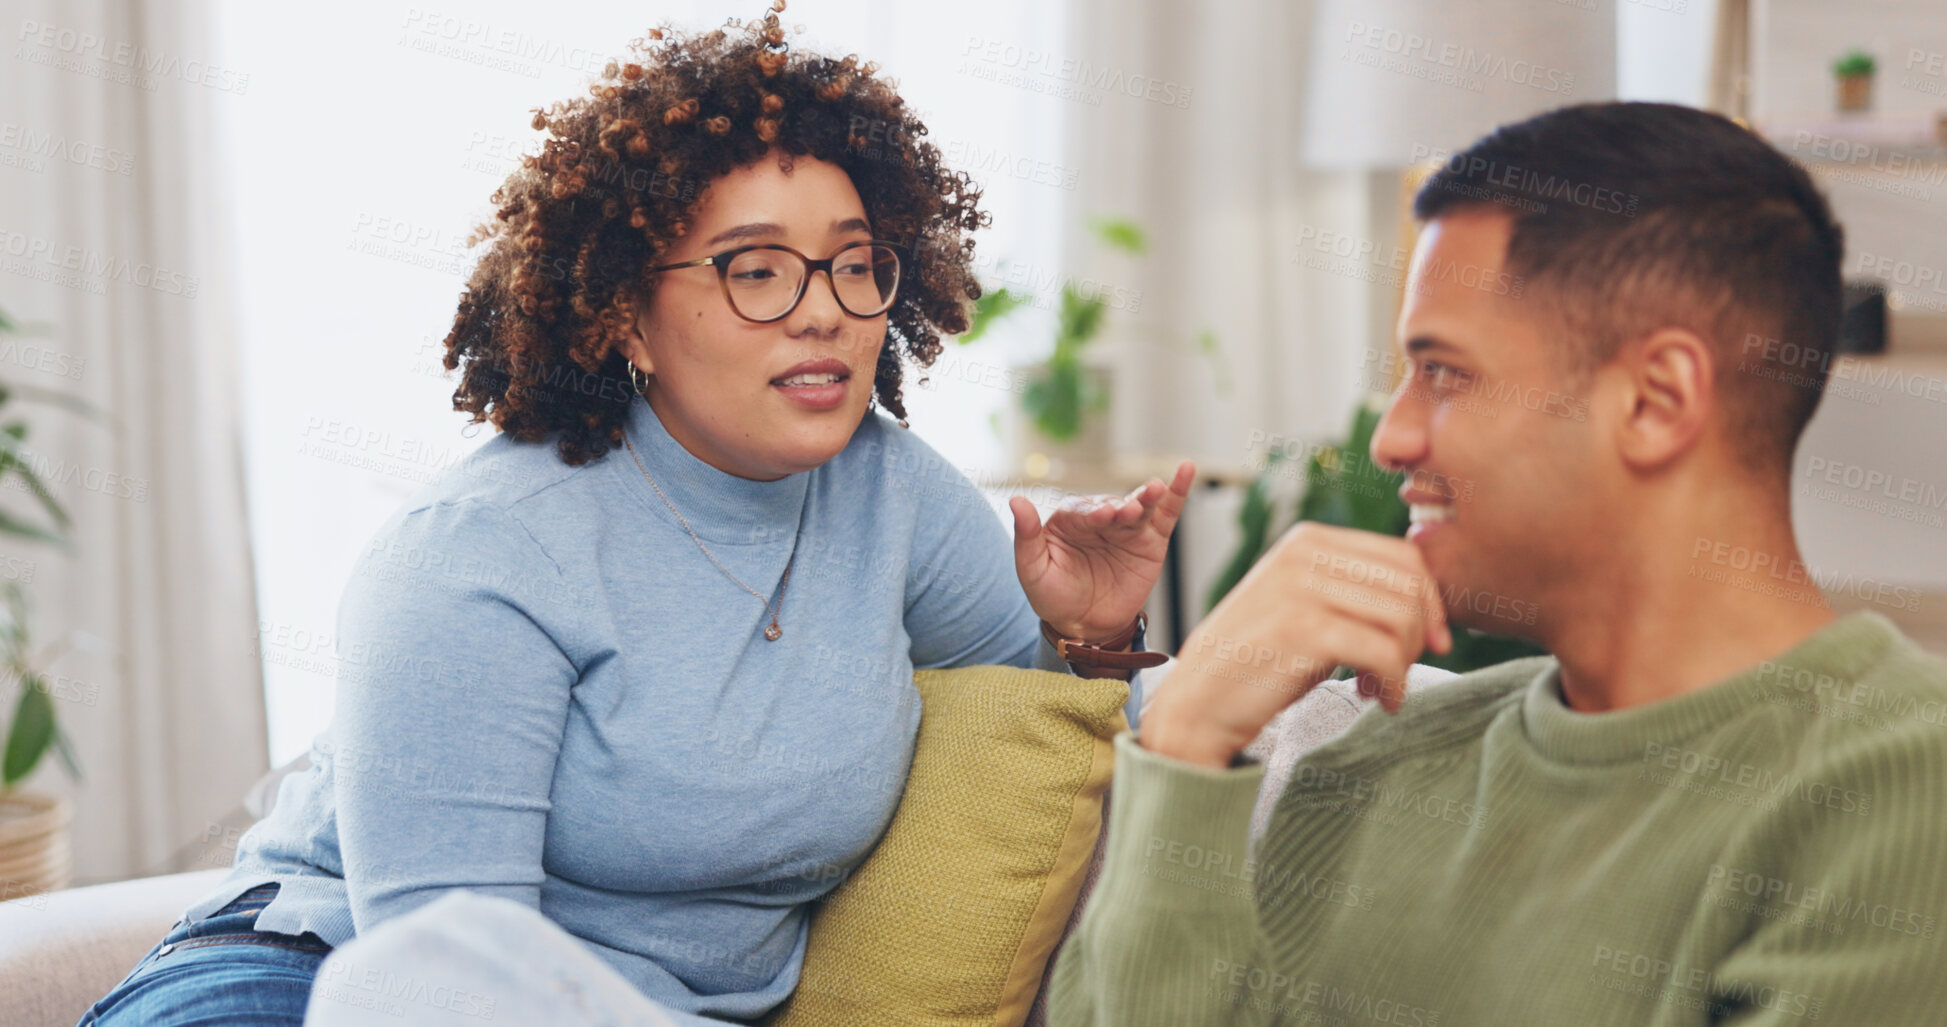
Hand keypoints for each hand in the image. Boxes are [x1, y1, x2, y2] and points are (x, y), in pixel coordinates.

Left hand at [1010, 459, 1195, 641]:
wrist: (1084, 626)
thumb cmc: (1053, 596)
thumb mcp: (1032, 570)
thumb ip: (1025, 536)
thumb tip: (1015, 500)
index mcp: (1069, 521)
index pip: (1080, 510)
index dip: (1090, 512)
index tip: (1099, 518)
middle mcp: (1099, 518)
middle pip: (1112, 504)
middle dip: (1119, 506)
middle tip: (1124, 512)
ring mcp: (1127, 527)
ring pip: (1139, 506)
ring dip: (1146, 496)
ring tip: (1153, 490)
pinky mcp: (1151, 540)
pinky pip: (1166, 513)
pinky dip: (1177, 491)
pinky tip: (1186, 470)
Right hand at [1141, 522, 1451, 767]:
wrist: (1198, 704)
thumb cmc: (1261, 663)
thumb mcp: (1306, 609)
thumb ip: (1353, 592)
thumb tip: (1431, 604)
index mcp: (1308, 540)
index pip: (1403, 556)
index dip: (1430, 603)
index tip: (1431, 644)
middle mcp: (1303, 553)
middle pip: (1408, 585)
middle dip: (1420, 635)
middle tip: (1399, 672)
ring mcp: (1300, 589)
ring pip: (1402, 617)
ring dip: (1406, 662)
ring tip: (1384, 688)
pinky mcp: (1302, 630)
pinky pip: (1383, 652)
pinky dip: (1394, 683)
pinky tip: (1380, 701)